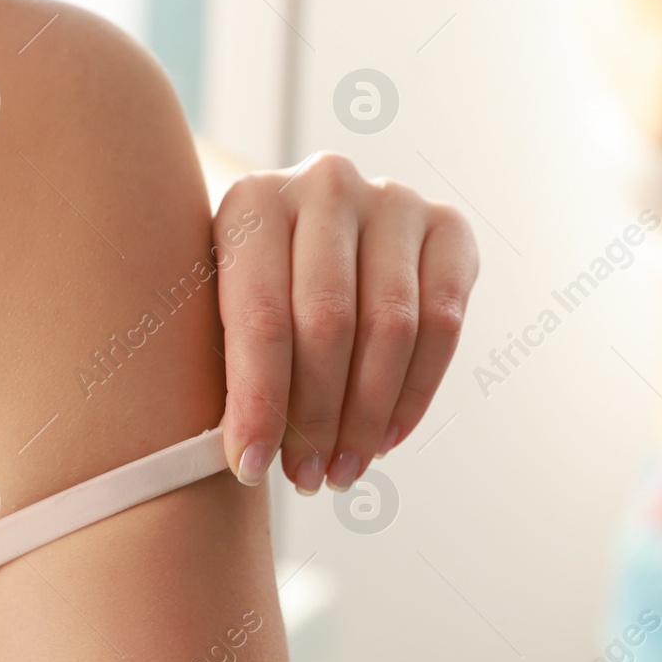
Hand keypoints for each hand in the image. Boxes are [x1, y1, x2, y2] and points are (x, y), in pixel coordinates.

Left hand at [213, 152, 477, 493]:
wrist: (301, 224)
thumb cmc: (245, 283)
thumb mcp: (214, 304)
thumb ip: (226, 360)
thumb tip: (244, 456)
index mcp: (253, 200)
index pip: (261, 314)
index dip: (259, 400)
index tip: (250, 465)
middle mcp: (326, 185)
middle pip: (329, 322)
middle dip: (317, 416)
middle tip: (305, 476)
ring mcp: (393, 200)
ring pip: (392, 326)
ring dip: (368, 416)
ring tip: (342, 469)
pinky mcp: (447, 227)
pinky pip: (442, 324)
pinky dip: (415, 393)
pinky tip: (386, 438)